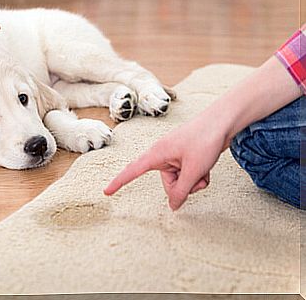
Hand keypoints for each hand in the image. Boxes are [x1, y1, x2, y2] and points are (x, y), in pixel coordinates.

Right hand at [104, 114, 226, 210]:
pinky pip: (188, 175)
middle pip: (168, 184)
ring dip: (194, 181)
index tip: (107, 192)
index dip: (119, 182)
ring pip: (181, 181)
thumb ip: (182, 191)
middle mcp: (163, 155)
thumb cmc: (205, 140)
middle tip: (197, 178)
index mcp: (157, 154)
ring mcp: (175, 156)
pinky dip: (199, 175)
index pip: (133, 170)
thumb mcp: (193, 170)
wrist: (223, 122)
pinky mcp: (186, 157)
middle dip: (183, 186)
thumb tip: (173, 206)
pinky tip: (207, 167)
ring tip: (204, 169)